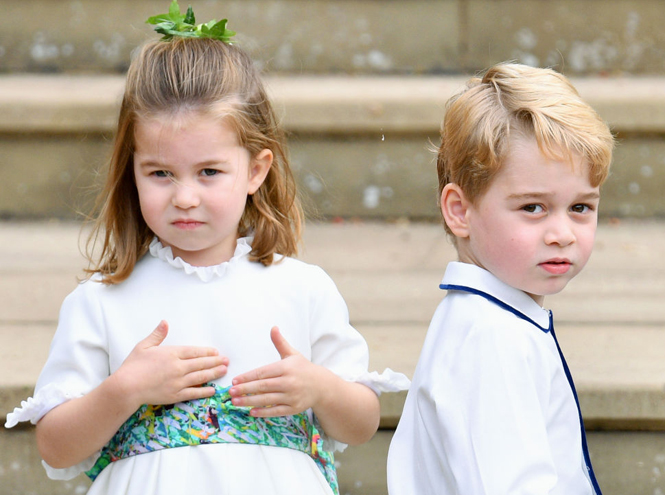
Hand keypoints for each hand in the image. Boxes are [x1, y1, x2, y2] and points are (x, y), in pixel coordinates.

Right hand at [113, 320, 228, 407]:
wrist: (126, 388)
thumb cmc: (133, 366)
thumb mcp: (144, 346)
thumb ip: (157, 334)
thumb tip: (165, 322)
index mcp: (171, 354)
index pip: (194, 352)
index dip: (207, 352)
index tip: (216, 352)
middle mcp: (178, 367)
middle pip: (201, 363)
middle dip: (215, 362)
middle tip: (227, 360)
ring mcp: (178, 382)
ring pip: (201, 377)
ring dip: (214, 373)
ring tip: (224, 370)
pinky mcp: (175, 395)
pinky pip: (193, 393)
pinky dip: (204, 391)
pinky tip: (212, 389)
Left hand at [229, 326, 322, 416]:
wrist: (322, 385)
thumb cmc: (303, 369)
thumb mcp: (292, 354)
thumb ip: (280, 342)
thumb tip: (273, 327)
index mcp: (286, 368)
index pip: (263, 373)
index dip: (247, 377)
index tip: (235, 381)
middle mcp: (288, 382)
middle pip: (263, 386)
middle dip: (245, 389)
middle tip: (230, 392)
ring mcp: (291, 396)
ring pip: (267, 400)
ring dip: (249, 401)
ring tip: (235, 402)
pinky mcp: (294, 408)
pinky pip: (276, 411)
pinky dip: (263, 412)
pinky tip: (251, 411)